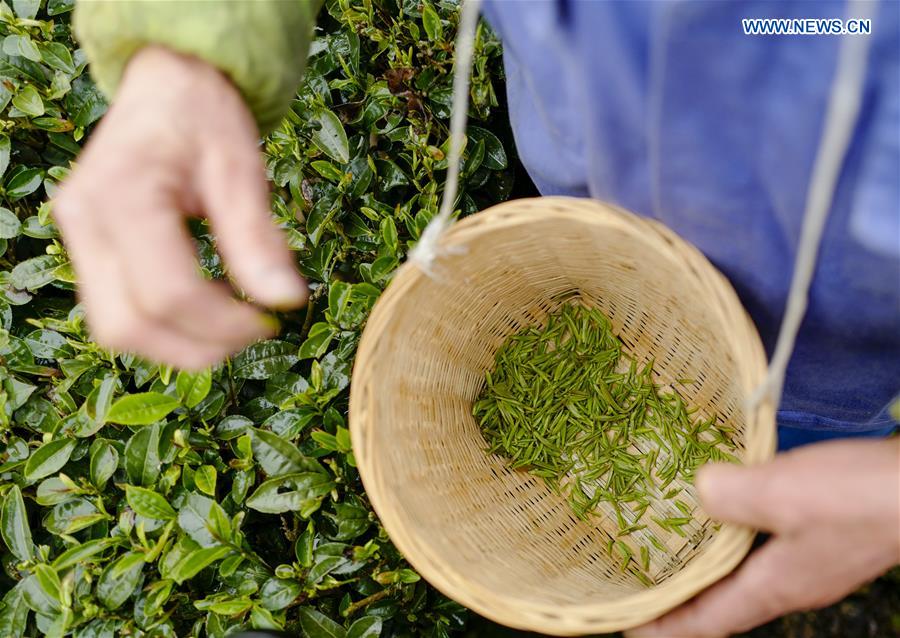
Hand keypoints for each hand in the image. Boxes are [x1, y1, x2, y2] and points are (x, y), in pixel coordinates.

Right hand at [54, 46, 306, 368]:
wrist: (168, 81)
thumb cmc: (203, 114)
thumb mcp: (240, 167)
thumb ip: (258, 238)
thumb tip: (286, 301)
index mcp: (122, 196)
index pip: (169, 293)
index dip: (223, 323)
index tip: (271, 322)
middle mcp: (84, 221)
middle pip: (128, 325)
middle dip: (197, 346)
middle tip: (253, 331)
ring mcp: (78, 236)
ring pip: (116, 329)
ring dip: (178, 344)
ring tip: (233, 324)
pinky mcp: (87, 247)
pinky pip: (117, 309)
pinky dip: (164, 325)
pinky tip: (207, 308)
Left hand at [629, 438, 899, 637]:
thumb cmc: (857, 498)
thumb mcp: (783, 493)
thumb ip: (731, 496)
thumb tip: (698, 492)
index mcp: (775, 587)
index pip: (708, 620)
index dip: (666, 627)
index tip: (628, 627)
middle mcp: (791, 585)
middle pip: (723, 601)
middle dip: (681, 598)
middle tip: (641, 584)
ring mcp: (811, 563)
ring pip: (743, 573)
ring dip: (706, 567)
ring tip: (671, 549)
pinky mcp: (825, 539)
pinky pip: (763, 547)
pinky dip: (734, 539)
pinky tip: (725, 513)